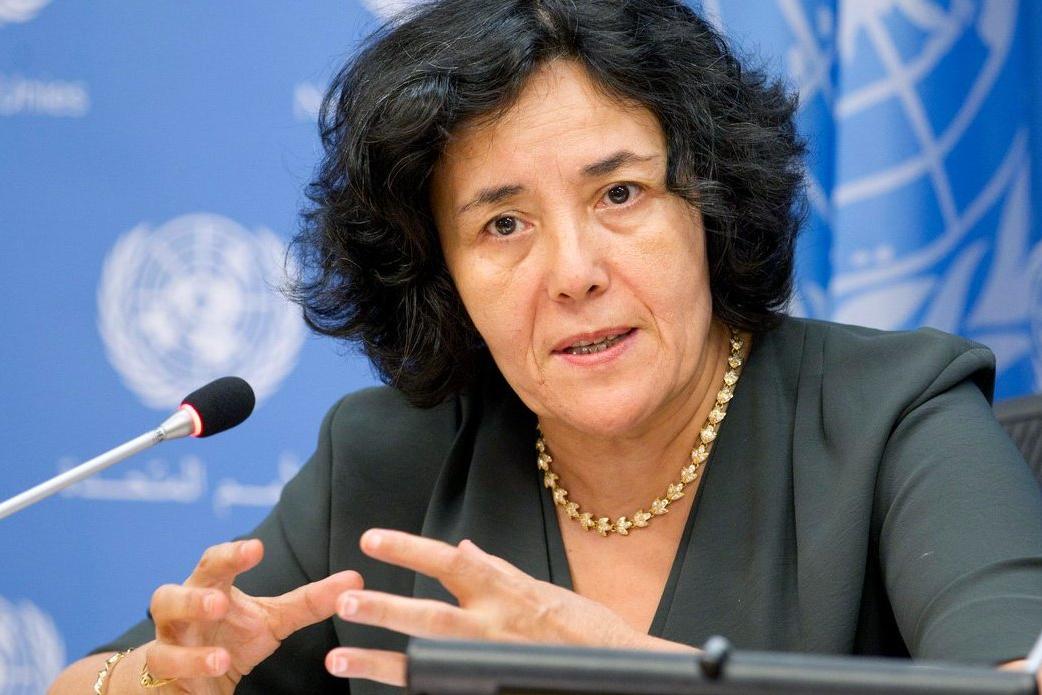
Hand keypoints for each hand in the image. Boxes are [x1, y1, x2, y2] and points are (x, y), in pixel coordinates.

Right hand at [144, 538, 361, 693]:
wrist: (190, 680)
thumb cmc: (231, 637)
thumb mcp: (273, 619)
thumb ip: (309, 602)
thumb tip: (356, 580)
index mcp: (208, 590)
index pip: (213, 564)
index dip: (232, 555)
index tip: (258, 547)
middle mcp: (179, 617)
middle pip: (168, 596)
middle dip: (192, 599)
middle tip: (219, 602)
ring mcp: (166, 650)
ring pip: (158, 649)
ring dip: (189, 655)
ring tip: (220, 659)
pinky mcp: (162, 681)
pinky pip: (164, 684)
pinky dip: (185, 683)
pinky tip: (212, 680)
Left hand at [325, 529, 687, 686]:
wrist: (619, 669)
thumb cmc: (585, 628)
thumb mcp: (541, 589)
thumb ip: (497, 571)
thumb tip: (463, 549)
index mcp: (504, 592)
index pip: (448, 561)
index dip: (408, 548)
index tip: (370, 540)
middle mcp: (492, 627)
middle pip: (429, 615)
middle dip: (384, 609)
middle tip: (344, 601)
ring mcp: (489, 661)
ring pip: (426, 663)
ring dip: (381, 661)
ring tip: (340, 658)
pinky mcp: (490, 686)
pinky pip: (446, 689)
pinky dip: (416, 689)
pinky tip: (387, 688)